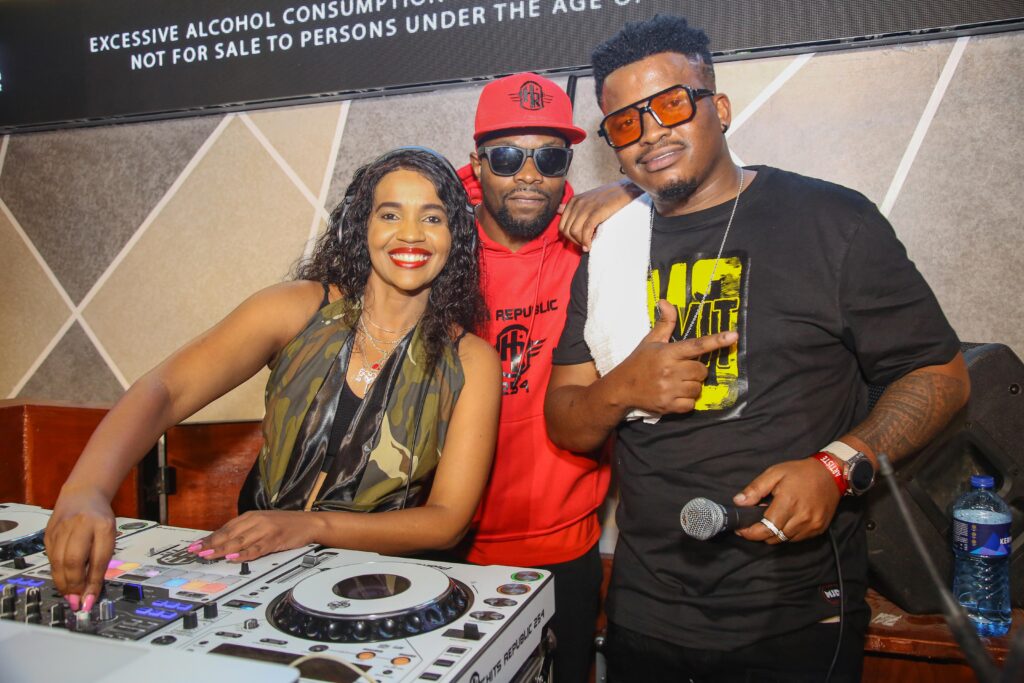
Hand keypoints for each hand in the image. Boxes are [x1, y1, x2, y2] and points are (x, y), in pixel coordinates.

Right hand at [44, 487, 115, 609]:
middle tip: (76, 600)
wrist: (83, 495)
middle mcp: (81, 525)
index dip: (93, 583)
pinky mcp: (49, 532)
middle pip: (74, 560)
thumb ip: (101, 560)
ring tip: (69, 595)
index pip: (98, 559)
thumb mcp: (110, 535)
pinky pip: (50, 558)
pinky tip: (61, 580)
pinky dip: (56, 572)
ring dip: (63, 583)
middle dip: (74, 585)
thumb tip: (91, 590)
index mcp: (103, 525)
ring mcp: (62, 528)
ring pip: (58, 561)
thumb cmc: (100, 518)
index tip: (89, 600)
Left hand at [189, 510, 316, 561]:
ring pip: (240, 541)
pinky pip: (257, 548)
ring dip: (222, 549)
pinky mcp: (275, 540)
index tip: (194, 546)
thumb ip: (245, 530)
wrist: (309, 522)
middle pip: (229, 534)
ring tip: (209, 556)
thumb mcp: (263, 523)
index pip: (225, 528)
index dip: (209, 538)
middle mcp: (256, 521)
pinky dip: (245, 554)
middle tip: (196, 552)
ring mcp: (266, 530)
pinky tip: (235, 558)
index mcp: (251, 516)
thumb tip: (224, 542)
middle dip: (211, 544)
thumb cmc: (286, 524)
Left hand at [558, 179, 641, 250]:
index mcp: (573, 201)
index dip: (569, 237)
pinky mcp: (597, 211)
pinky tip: (590, 245)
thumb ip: (572, 206)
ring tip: (589, 245)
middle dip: (574, 241)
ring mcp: (586, 206)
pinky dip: (586, 241)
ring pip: (574, 231)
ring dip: (580, 242)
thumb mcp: (587, 199)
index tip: (579, 241)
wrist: (626, 190)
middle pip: (566, 230)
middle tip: (585, 245)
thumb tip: (558, 209)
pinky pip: (586, 230)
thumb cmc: (608, 197)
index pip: (562, 225)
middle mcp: (577, 203)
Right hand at [617, 300, 737, 414]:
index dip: (716, 340)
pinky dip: (686, 401)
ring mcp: (669, 389)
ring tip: (677, 383)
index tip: (733, 336)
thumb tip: (666, 301)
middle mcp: (669, 371)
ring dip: (692, 386)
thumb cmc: (639, 362)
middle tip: (682, 370)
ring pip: (698, 388)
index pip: (696, 345)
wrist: (621, 388)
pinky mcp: (668, 406)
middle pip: (702, 370)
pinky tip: (675, 395)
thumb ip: (665, 323)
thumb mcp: (650, 341)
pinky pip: (691, 404)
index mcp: (667, 353)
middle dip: (696, 370)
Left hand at [732, 457, 841, 543]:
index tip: (741, 529)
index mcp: (788, 503)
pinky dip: (787, 533)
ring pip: (785, 540)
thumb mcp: (774, 473)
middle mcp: (801, 518)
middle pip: (774, 537)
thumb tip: (738, 502)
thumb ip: (755, 489)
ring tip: (770, 519)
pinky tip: (785, 521)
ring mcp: (812, 525)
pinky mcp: (819, 529)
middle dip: (760, 533)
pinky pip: (797, 539)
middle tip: (753, 523)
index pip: (766, 528)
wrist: (831, 473)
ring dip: (774, 534)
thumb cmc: (800, 472)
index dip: (750, 533)